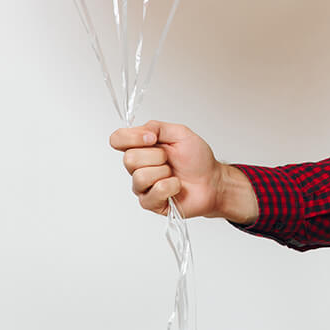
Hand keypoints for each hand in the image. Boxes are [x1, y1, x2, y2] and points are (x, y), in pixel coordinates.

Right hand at [109, 120, 258, 223]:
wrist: (212, 181)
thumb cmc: (197, 159)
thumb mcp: (180, 133)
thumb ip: (157, 127)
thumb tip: (142, 133)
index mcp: (141, 147)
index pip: (117, 139)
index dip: (131, 137)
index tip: (152, 138)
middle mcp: (138, 166)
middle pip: (129, 159)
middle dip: (156, 156)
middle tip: (169, 158)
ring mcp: (143, 186)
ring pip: (140, 176)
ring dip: (164, 172)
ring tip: (173, 173)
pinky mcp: (150, 203)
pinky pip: (154, 192)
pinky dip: (171, 186)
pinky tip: (176, 186)